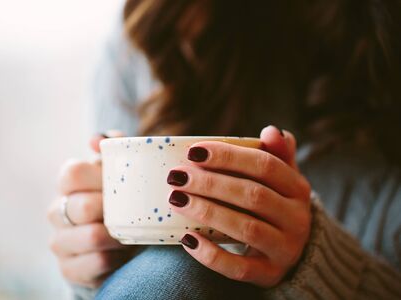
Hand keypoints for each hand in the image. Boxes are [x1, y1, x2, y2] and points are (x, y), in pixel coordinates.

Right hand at [47, 132, 132, 287]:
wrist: (118, 244)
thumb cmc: (120, 201)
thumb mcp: (120, 173)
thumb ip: (114, 149)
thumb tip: (96, 140)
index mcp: (68, 184)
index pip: (71, 172)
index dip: (98, 178)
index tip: (118, 184)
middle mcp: (58, 210)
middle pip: (81, 205)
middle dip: (111, 209)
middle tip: (131, 211)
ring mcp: (61, 241)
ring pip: (89, 236)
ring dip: (116, 236)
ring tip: (130, 233)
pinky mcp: (69, 269)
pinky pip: (95, 263)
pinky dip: (115, 258)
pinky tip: (122, 253)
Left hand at [167, 126, 310, 286]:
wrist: (293, 250)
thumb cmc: (276, 204)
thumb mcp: (282, 178)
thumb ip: (276, 154)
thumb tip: (271, 131)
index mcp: (298, 188)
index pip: (265, 166)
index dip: (229, 156)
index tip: (193, 151)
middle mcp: (298, 219)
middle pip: (252, 196)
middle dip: (211, 183)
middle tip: (176, 176)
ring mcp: (285, 249)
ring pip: (246, 230)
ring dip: (208, 212)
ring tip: (176, 199)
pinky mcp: (269, 275)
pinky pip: (238, 268)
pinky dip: (211, 255)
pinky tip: (187, 239)